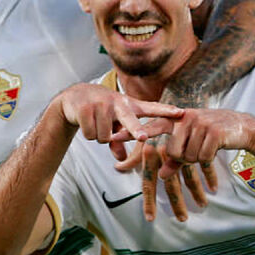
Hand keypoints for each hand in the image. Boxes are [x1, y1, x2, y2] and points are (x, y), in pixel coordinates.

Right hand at [57, 83, 182, 144]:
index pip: (151, 108)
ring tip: (96, 123)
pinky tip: (86, 122)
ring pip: (106, 137)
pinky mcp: (86, 109)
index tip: (180, 113)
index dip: (166, 111)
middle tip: (142, 137)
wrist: (75, 96)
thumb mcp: (114, 123)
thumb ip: (120, 140)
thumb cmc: (101, 110)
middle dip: (136, 129)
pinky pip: (91, 135)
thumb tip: (121, 158)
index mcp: (129, 105)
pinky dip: (88, 134)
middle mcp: (117, 103)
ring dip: (100, 136)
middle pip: (129, 120)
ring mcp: (101, 104)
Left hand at [115, 109, 254, 220]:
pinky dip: (209, 159)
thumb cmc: (213, 136)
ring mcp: (199, 123)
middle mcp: (185, 118)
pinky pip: (202, 157)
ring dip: (198, 159)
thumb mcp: (192, 146)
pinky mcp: (213, 131)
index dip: (132, 133)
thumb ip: (174, 159)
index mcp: (176, 119)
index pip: (151, 127)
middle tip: (197, 151)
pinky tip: (216, 148)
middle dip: (184, 160)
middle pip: (172, 152)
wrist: (242, 127)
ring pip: (188, 156)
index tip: (113, 137)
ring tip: (208, 147)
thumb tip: (161, 175)